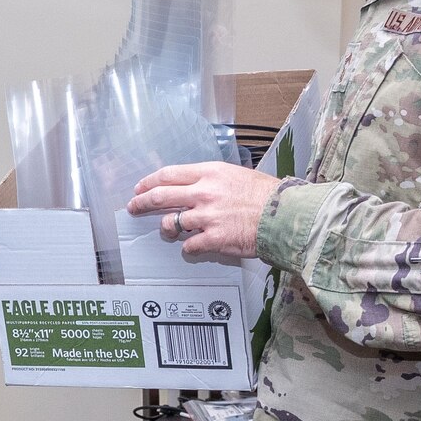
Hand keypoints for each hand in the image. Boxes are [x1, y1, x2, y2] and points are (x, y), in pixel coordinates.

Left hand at [124, 163, 285, 258]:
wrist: (286, 215)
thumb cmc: (267, 195)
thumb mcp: (236, 175)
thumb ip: (212, 180)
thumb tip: (194, 187)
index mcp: (210, 173)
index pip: (168, 174)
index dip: (149, 182)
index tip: (140, 188)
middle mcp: (204, 193)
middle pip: (160, 196)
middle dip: (141, 202)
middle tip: (133, 207)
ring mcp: (206, 216)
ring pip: (170, 223)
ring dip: (167, 228)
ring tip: (172, 231)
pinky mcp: (212, 238)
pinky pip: (188, 245)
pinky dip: (188, 247)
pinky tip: (193, 246)